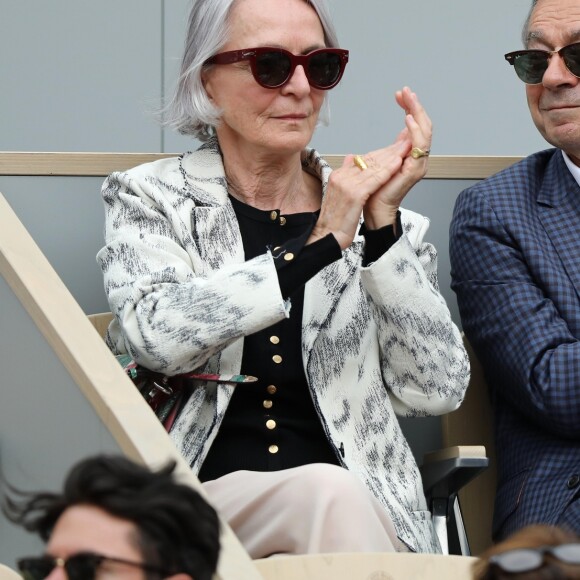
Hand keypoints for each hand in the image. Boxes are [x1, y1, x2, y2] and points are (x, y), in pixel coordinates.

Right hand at [309, 138, 408, 249]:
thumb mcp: (338, 193)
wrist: (328, 235)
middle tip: (403, 143)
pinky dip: (387, 170)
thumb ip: (346, 175)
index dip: (380, 153)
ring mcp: (347, 184)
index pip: (362, 160)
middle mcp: (342, 177)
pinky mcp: (355, 194)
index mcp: (338, 175)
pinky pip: (375, 179)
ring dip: (391, 157)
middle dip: (388, 151)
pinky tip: (397, 163)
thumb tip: (351, 158)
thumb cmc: (335, 219)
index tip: (393, 149)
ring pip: (373, 167)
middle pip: (368, 160)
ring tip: (404, 149)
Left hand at [363, 87, 431, 229]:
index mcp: (410, 153)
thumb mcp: (381, 160)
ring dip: (417, 113)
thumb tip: (398, 133)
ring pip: (425, 132)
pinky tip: (408, 119)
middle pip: (424, 125)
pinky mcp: (414, 170)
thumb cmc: (375, 189)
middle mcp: (418, 157)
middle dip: (415, 106)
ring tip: (409, 100)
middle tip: (406, 91)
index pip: (415, 124)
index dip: (410, 107)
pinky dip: (415, 131)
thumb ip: (391, 147)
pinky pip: (419, 146)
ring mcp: (418, 163)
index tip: (400, 94)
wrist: (374, 208)